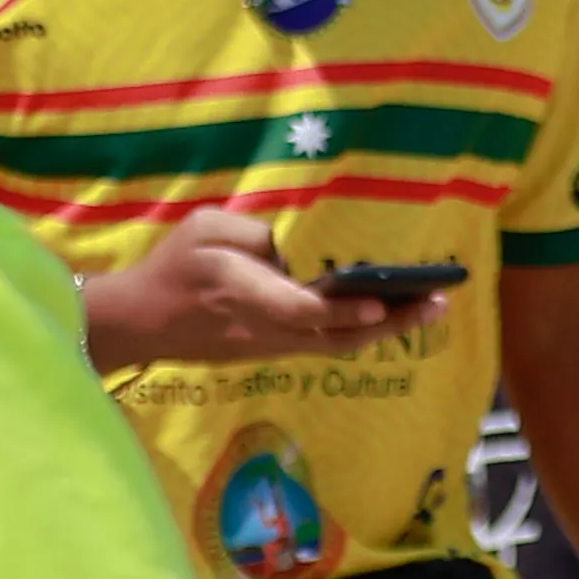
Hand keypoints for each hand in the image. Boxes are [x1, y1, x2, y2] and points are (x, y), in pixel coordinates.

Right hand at [78, 204, 440, 374]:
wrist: (140, 323)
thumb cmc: (172, 267)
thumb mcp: (202, 228)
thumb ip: (252, 234)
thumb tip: (293, 253)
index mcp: (243, 292)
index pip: (298, 308)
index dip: (340, 308)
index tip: (378, 301)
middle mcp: (265, 328)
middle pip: (336, 334)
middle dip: (390, 320)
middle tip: (438, 302)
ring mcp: (271, 345)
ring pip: (337, 344)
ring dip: (385, 329)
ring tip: (429, 307)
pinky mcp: (273, 350)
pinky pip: (326, 344)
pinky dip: (361, 331)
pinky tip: (390, 316)